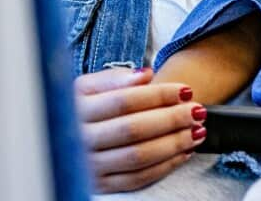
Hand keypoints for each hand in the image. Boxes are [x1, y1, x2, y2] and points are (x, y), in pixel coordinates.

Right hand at [75, 67, 207, 192]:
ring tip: (197, 131)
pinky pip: (137, 179)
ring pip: (138, 156)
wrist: (63, 136)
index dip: (159, 95)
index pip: (124, 101)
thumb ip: (117, 78)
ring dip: (174, 144)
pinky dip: (165, 166)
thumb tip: (145, 74)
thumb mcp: (91, 85)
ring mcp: (88, 165)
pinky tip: (183, 152)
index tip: (186, 91)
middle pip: (133, 129)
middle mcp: (79, 139)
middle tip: (197, 111)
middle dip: (172, 119)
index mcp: (76, 108)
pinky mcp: (100, 185)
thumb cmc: (87, 105)